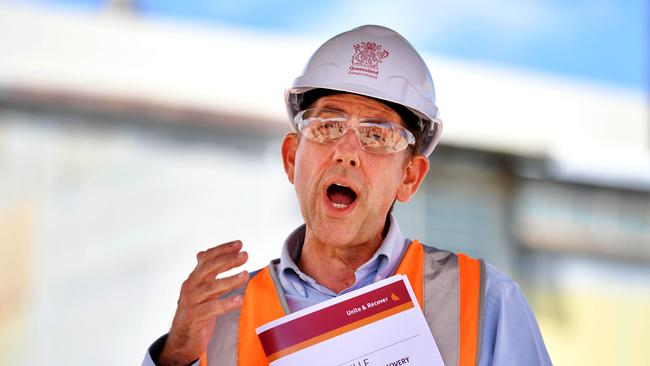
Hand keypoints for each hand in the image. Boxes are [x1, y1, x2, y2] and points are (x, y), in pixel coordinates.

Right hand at [158, 240, 248, 365]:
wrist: (181, 340)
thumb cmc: (194, 313)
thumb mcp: (200, 291)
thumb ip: (205, 274)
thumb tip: (203, 253)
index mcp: (194, 279)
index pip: (207, 258)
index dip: (222, 249)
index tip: (239, 244)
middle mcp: (191, 287)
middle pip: (209, 268)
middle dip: (228, 260)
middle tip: (245, 255)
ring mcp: (191, 302)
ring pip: (211, 287)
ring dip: (230, 280)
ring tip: (246, 275)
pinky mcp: (194, 317)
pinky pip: (211, 308)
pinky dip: (226, 304)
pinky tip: (239, 300)